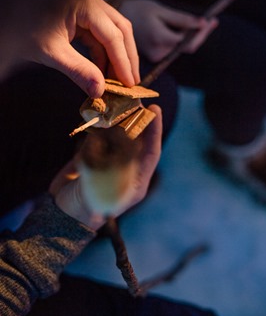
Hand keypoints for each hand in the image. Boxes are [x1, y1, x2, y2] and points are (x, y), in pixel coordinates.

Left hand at [1, 0, 139, 97]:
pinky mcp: (81, 12)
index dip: (123, 62)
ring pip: (113, 30)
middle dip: (126, 57)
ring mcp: (87, 3)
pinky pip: (99, 32)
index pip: (113, 35)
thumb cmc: (22, 28)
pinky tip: (102, 70)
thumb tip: (99, 92)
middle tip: (131, 82)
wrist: (5, 13)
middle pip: (120, 28)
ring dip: (117, 55)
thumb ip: (78, 71)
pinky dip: (103, 52)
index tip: (129, 84)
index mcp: (84, 2)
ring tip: (119, 80)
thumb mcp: (51, 52)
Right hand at [50, 105, 161, 228]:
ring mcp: (110, 164)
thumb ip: (104, 166)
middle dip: (137, 120)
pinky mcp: (95, 159)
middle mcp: (126, 170)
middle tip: (135, 100)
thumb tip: (105, 140)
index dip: (154, 131)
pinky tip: (100, 115)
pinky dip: (101, 127)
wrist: (59, 215)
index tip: (155, 110)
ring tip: (118, 102)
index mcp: (136, 182)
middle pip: (137, 141)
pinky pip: (102, 139)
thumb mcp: (99, 190)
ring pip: (120, 137)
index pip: (151, 152)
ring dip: (119, 120)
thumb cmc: (83, 210)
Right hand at [119, 0, 217, 62]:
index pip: (188, 42)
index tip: (213, 21)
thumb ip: (182, 20)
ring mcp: (156, 56)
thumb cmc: (138, 10)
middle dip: (199, 35)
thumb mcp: (161, 11)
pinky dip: (179, 39)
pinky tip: (184, 29)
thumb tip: (203, 23)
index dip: (202, 33)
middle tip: (211, 21)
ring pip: (179, 49)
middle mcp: (158, 52)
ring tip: (199, 22)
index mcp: (160, 39)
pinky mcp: (154, 56)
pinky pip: (172, 49)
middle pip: (186, 47)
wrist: (115, 18)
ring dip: (189, 37)